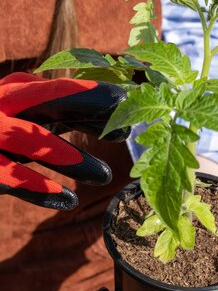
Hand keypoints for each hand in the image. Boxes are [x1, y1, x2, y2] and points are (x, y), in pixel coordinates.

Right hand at [0, 72, 127, 209]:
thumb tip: (105, 116)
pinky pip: (12, 177)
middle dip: (91, 108)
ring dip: (73, 158)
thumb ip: (52, 114)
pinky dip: (39, 189)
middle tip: (127, 123)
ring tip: (106, 176)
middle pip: (53, 101)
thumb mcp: (19, 113)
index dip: (98, 96)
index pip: (62, 90)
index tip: (132, 103)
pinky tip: (66, 200)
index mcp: (17, 94)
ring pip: (36, 141)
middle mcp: (4, 107)